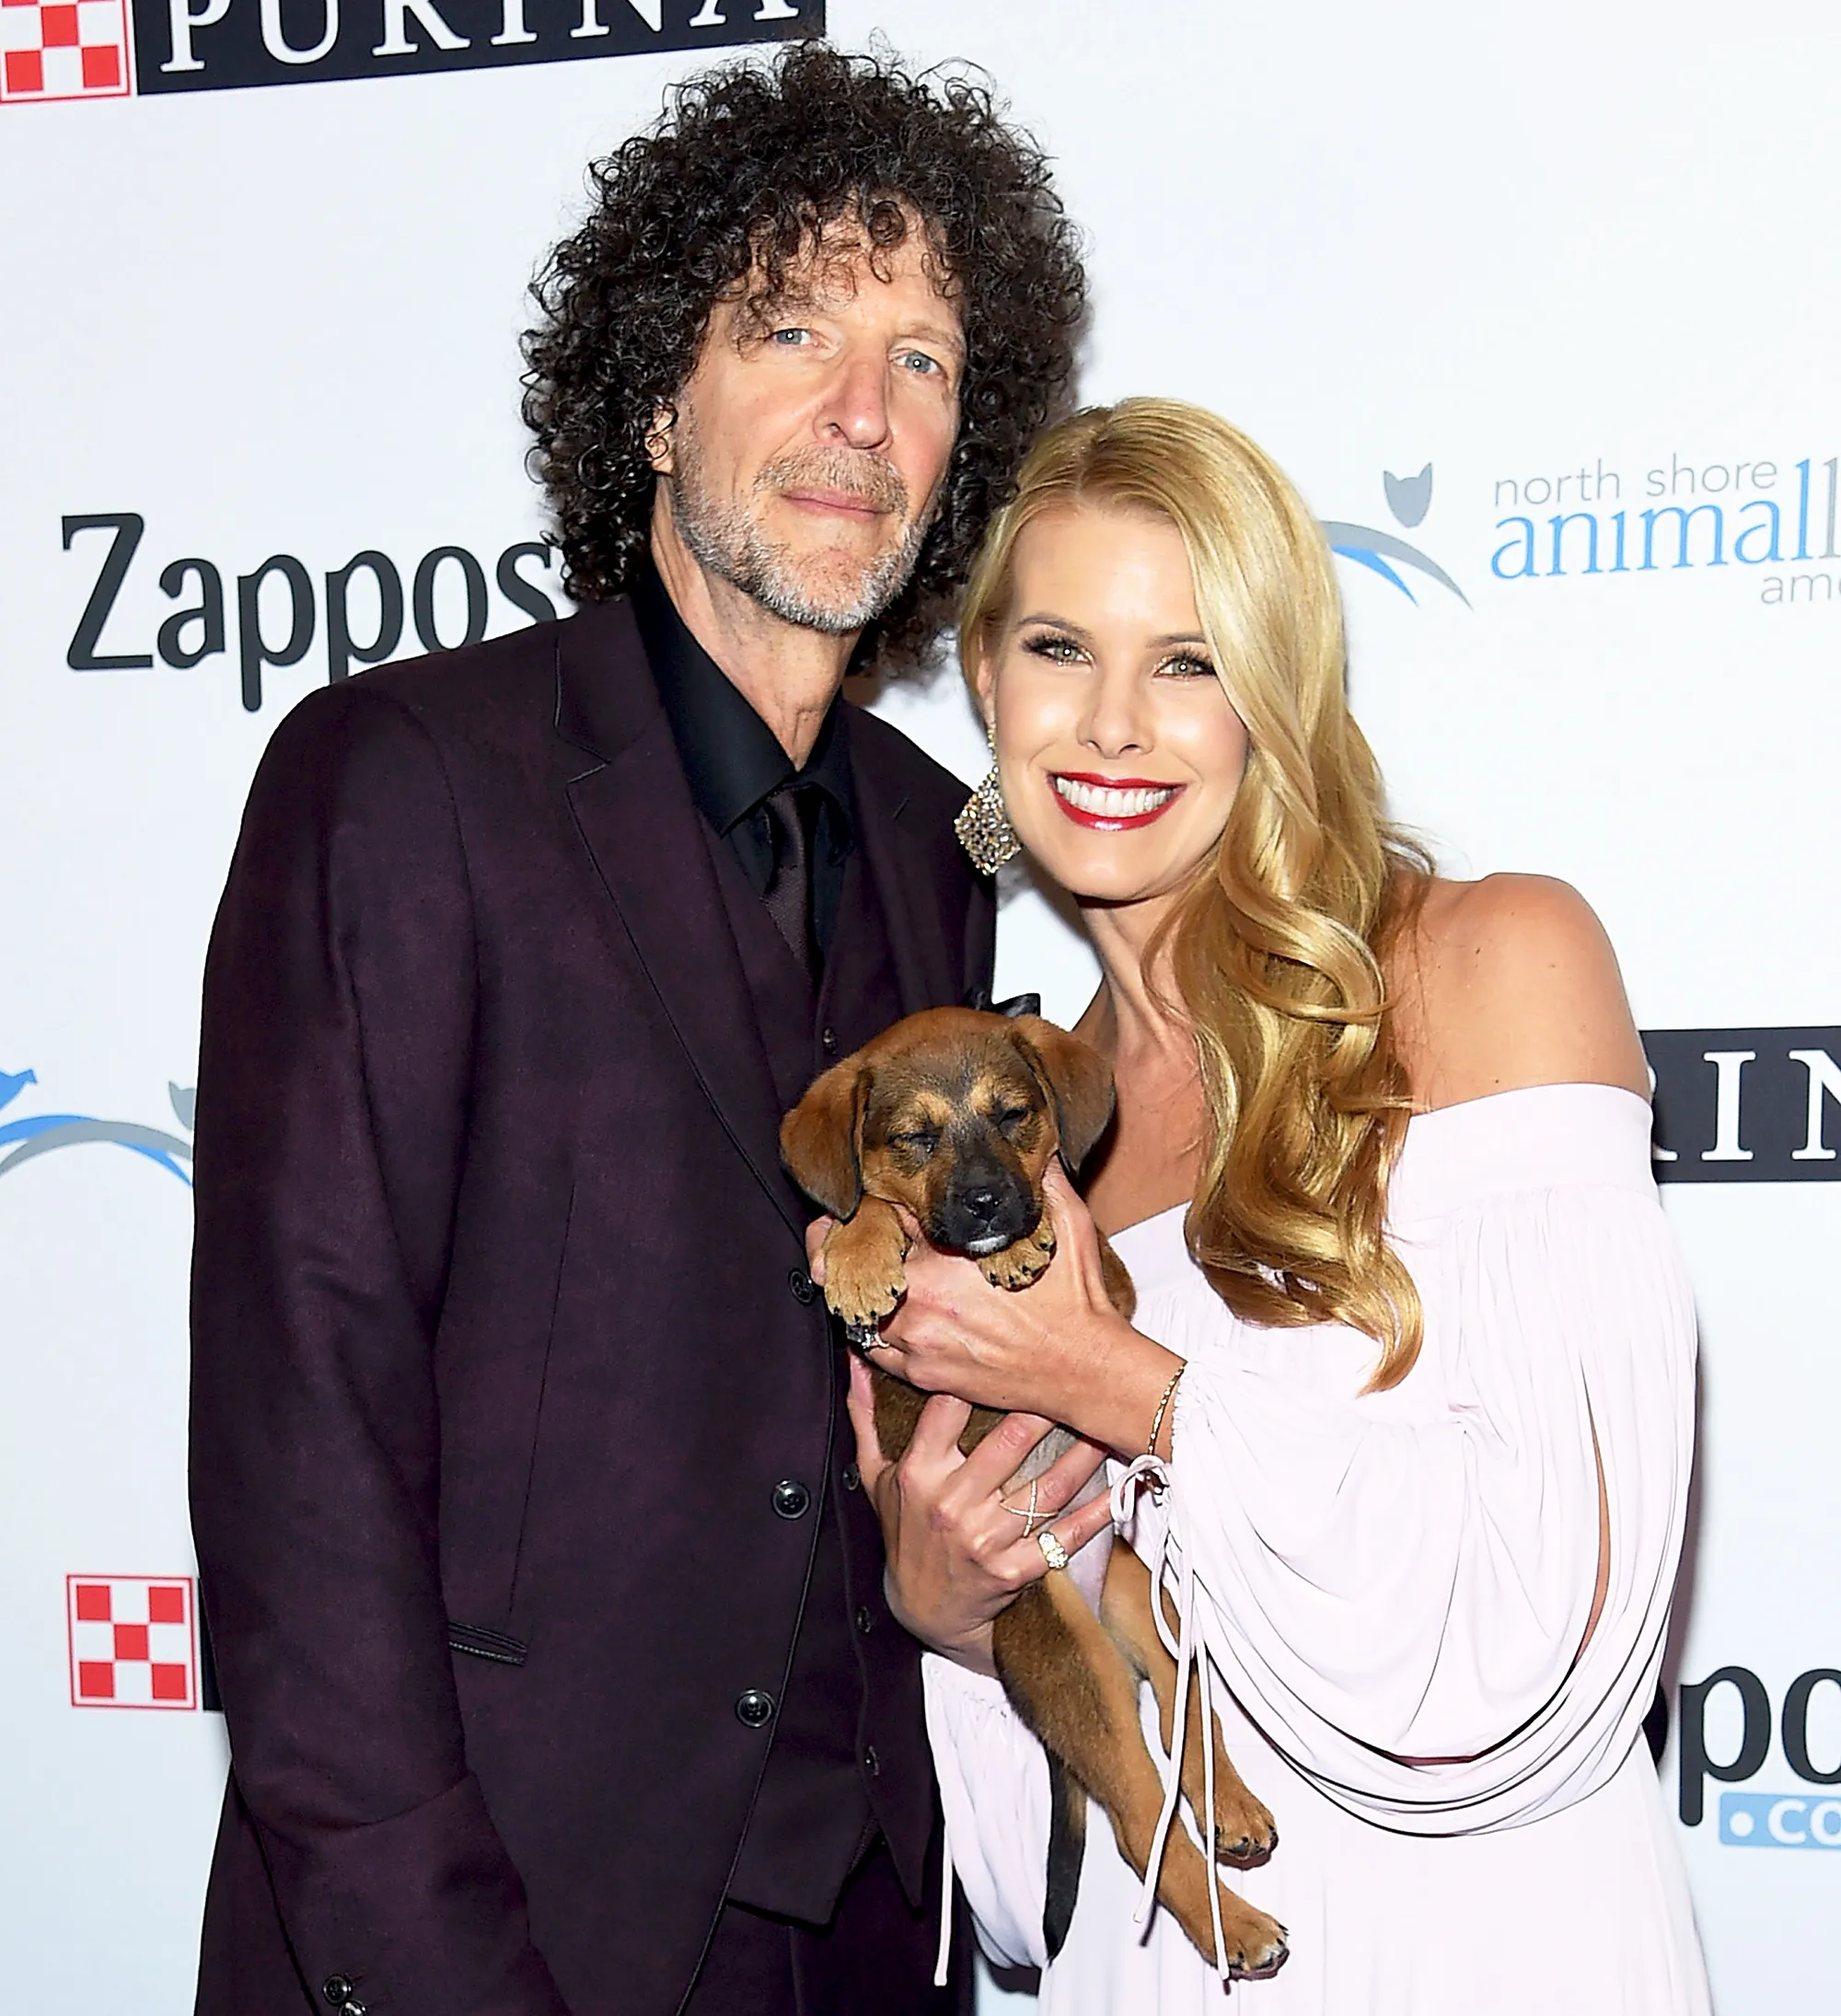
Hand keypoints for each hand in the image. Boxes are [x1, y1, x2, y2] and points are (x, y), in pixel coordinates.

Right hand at [846, 1355, 1113, 1674]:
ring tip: (1107, 1419)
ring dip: (1084, 1453)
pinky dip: (1097, 1512)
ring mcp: (985, 1539)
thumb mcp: (875, 1477)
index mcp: (919, 1472)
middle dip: (1047, 1405)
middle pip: (1010, 1441)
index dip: (977, 1372)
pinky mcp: (1014, 1571)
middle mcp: (952, 1503)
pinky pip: (1064, 1536)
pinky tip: (1123, 1487)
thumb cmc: (903, 1534)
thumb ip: (865, 1415)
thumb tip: (854, 1358)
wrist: (923, 1613)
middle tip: (1078, 1374)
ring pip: (1047, 1486)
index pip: (948, 1407)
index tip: (1010, 1347)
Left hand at [869, 1166, 1179, 1455]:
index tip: (874, 1196)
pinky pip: (873, 1351)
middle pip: (862, 1260)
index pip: (890, 1215)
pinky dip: (871, 1330)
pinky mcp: (922, 1375)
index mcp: (948, 1257)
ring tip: (850, 1272)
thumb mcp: (1068, 1223)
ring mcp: (918, 1341)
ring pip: (860, 1306)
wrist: (1085, 1369)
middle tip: (831, 1233)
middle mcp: (923, 1300)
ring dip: (861, 1288)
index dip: (882, 1201)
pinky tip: (877, 1315)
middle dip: (855, 1245)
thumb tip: (1033, 1142)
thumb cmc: (1078, 1298)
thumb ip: (1042, 1177)